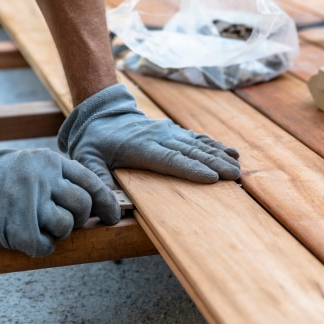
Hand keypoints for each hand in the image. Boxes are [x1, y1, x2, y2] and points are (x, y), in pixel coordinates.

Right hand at [0, 146, 119, 256]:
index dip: (106, 204)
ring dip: (57, 232)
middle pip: (83, 206)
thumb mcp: (31, 165)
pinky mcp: (18, 228)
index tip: (112, 217)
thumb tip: (93, 203)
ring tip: (38, 224)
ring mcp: (30, 203)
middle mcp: (43, 180)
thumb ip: (60, 178)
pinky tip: (27, 237)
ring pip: (67, 226)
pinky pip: (45, 246)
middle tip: (64, 221)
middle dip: (80, 218)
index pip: (92, 184)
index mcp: (50, 162)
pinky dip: (40, 246)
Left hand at [58, 84, 240, 187]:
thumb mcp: (86, 159)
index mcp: (140, 147)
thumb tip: (108, 210)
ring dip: (219, 155)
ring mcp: (168, 132)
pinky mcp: (173, 131)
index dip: (191, 169)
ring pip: (197, 144)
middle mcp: (159, 137)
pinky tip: (231, 152)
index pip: (170, 160)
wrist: (101, 114)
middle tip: (234, 175)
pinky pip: (197, 138)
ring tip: (238, 166)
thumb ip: (97, 181)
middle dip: (214, 163)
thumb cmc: (94, 142)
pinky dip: (215, 145)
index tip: (211, 177)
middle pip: (190, 152)